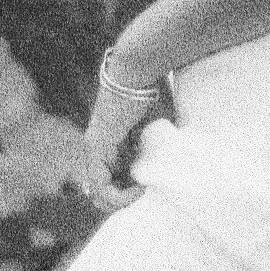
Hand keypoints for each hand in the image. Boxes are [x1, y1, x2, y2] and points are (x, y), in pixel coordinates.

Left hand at [83, 69, 167, 212]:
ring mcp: (94, 149)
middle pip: (103, 195)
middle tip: (147, 189)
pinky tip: (139, 187)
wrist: (139, 69)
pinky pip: (100, 187)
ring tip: (144, 189)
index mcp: (112, 145)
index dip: (132, 193)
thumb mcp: (160, 129)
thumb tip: (175, 167)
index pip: (113, 184)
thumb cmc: (154, 91)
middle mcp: (98, 150)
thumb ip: (160, 148)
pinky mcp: (96, 148)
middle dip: (127, 200)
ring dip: (125, 202)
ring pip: (99, 196)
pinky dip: (120, 197)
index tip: (152, 184)